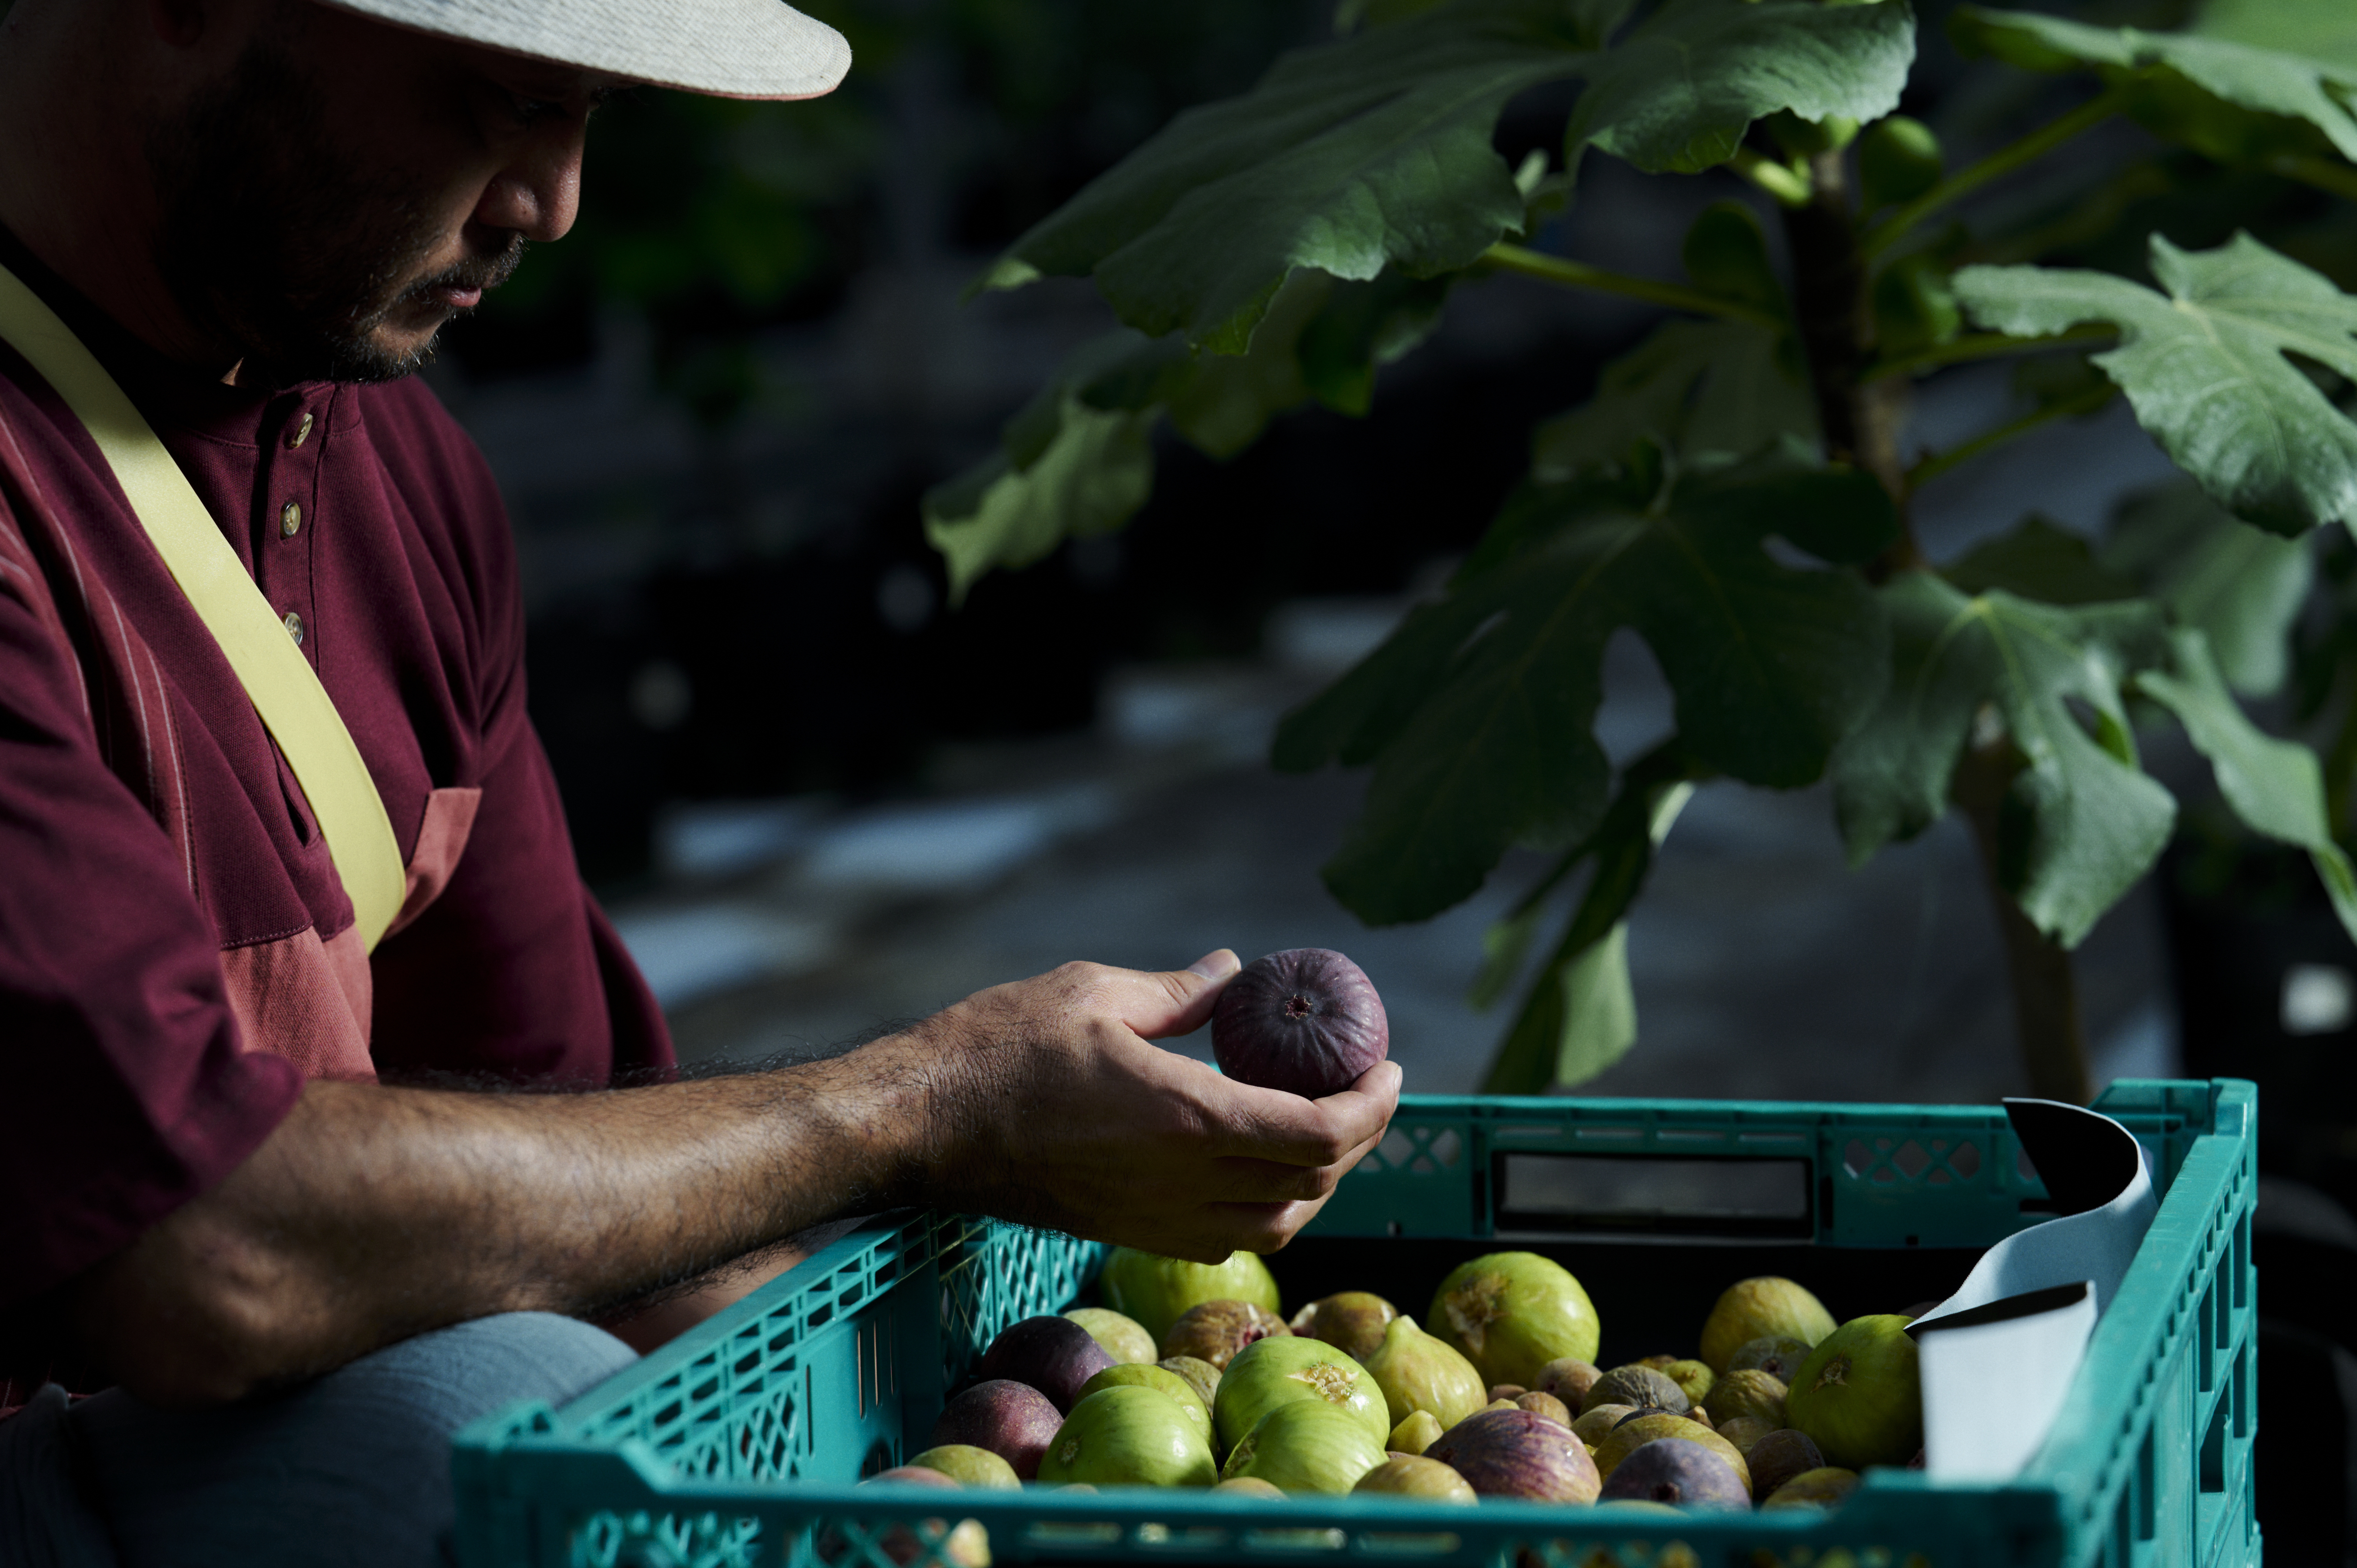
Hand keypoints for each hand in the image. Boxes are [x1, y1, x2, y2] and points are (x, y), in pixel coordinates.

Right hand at [887, 950, 1401, 1261]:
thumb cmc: (999, 1049)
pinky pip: (1226, 1239)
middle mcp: (1182, 1182)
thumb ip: (1178, 992)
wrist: (922, 1125)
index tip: (1389, 1067)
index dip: (1372, 1107)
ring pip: (1277, 1225)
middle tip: (1368, 1088)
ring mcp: (1155, 1217)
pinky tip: (1258, 1163)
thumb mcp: (1095, 992)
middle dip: (1359, 1139)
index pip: (1319, 1134)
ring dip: (1317, 1183)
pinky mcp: (1128, 1231)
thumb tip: (1235, 972)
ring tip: (1323, 1128)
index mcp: (1186, 1118)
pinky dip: (1267, 1208)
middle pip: (1312, 1184)